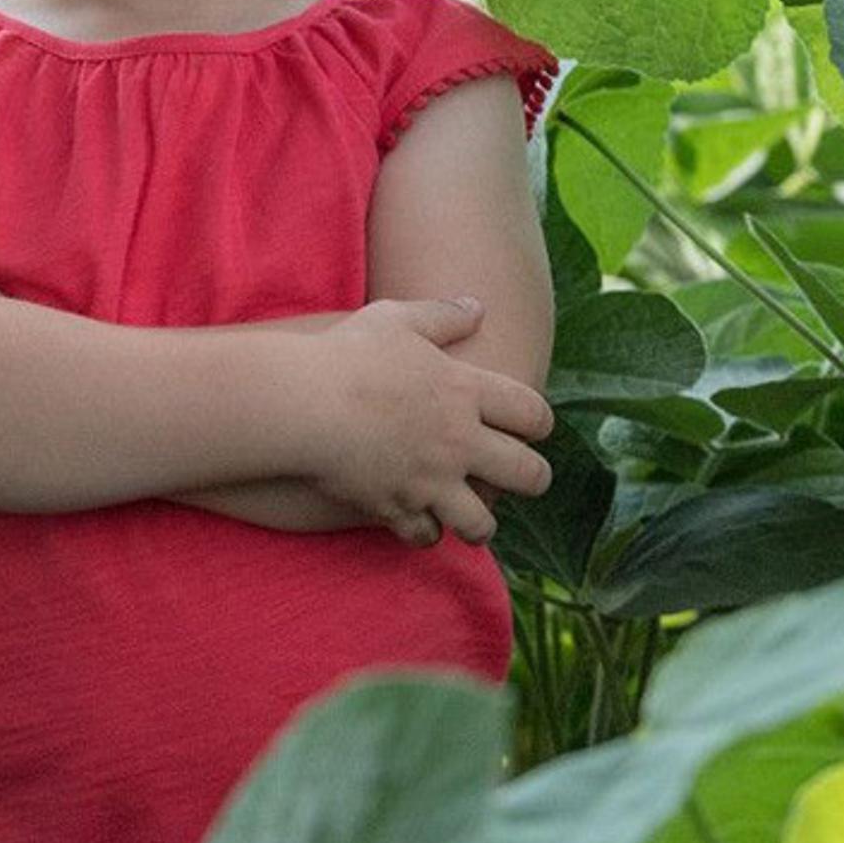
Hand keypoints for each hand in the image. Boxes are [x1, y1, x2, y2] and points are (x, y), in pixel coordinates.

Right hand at [301, 297, 554, 549]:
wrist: (302, 404)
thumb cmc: (347, 355)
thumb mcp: (396, 320)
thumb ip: (442, 315)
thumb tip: (478, 306)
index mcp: (465, 392)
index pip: (533, 414)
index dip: (541, 423)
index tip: (533, 428)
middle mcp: (459, 442)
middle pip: (527, 474)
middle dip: (533, 479)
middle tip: (524, 478)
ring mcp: (430, 480)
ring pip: (481, 522)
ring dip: (481, 524)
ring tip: (474, 522)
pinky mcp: (396, 506)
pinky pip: (425, 535)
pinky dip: (424, 532)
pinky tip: (419, 523)